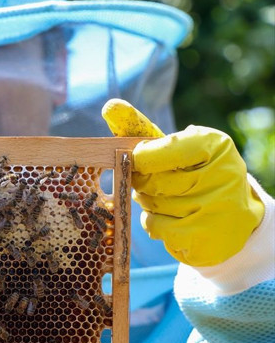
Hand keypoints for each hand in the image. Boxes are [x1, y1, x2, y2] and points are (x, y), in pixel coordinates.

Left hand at [102, 99, 263, 266]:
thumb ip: (142, 130)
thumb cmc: (195, 173)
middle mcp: (222, 174)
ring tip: (168, 200)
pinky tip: (172, 218)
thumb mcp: (177, 148)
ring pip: (152, 204)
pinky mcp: (206, 235)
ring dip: (149, 204)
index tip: (139, 160)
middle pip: (151, 180)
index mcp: (215, 144)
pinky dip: (155, 223)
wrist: (233, 215)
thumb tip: (109, 106)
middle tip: (153, 182)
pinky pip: (157, 227)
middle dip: (142, 183)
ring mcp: (216, 207)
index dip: (142, 157)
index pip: (162, 148)